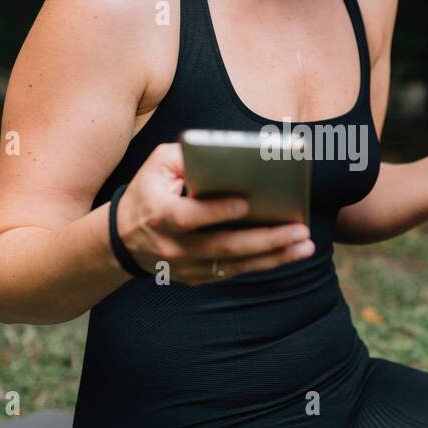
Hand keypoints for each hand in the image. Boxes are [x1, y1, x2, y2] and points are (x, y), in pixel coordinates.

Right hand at [114, 142, 314, 283]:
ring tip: (305, 244)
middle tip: (300, 230)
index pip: (188, 216)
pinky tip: (290, 253)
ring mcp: (185, 266)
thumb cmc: (149, 191)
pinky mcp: (196, 277)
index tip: (247, 203)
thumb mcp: (157, 164)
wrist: (122, 239)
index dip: (216, 211)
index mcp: (158, 214)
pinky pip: (234, 272)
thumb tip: (227, 151)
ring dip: (274, 256)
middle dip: (266, 239)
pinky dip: (263, 263)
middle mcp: (172, 246)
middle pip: (223, 246)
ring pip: (234, 264)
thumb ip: (187, 154)